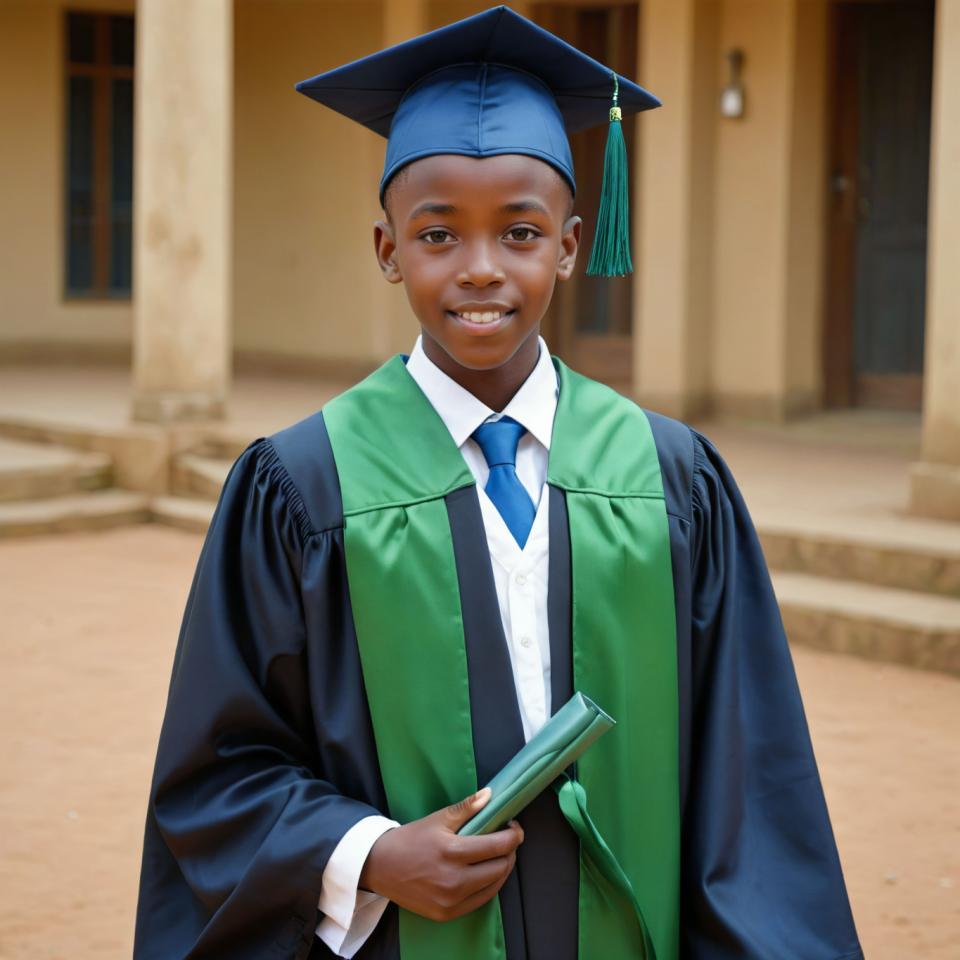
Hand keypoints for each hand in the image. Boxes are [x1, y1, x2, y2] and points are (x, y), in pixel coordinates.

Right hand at [358, 787, 523, 921]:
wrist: (381, 867)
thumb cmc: (411, 839)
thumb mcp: (438, 819)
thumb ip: (467, 807)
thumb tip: (491, 795)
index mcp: (452, 852)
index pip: (497, 846)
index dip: (514, 835)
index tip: (515, 827)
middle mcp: (454, 880)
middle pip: (500, 867)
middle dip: (510, 851)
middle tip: (507, 839)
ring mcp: (451, 900)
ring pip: (494, 885)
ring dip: (503, 868)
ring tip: (499, 854)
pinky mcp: (447, 913)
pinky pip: (481, 900)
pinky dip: (490, 885)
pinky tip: (487, 872)